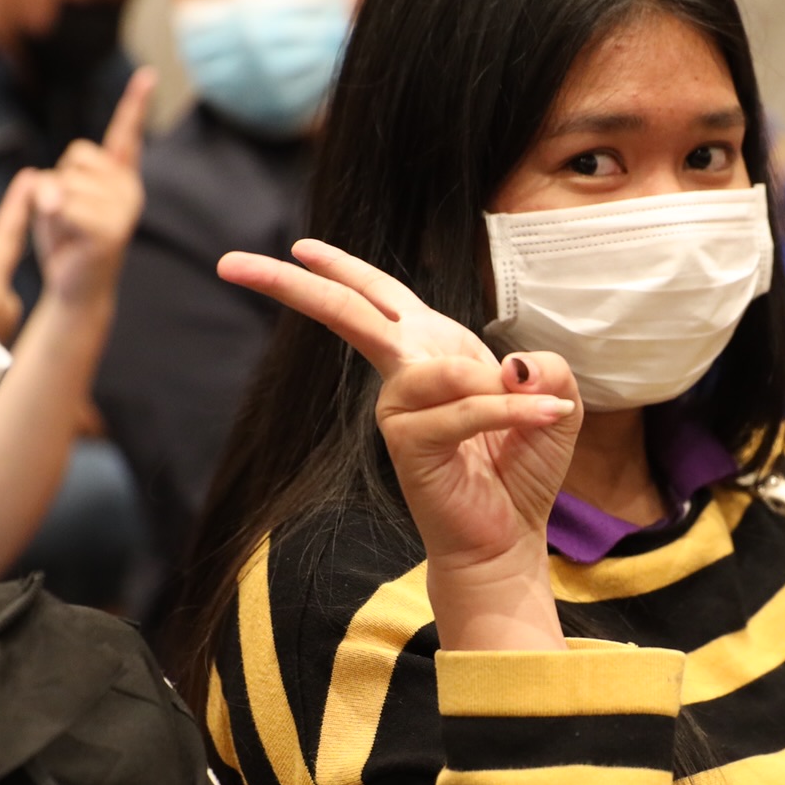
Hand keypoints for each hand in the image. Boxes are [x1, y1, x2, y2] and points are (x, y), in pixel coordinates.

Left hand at [33, 67, 154, 310]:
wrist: (76, 288)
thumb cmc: (66, 241)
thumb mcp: (56, 199)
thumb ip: (53, 182)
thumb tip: (52, 190)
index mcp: (121, 177)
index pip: (126, 134)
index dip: (136, 104)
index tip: (149, 75)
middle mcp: (130, 189)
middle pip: (76, 155)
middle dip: (59, 182)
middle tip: (69, 218)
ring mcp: (124, 210)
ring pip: (67, 181)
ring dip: (53, 206)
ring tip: (69, 232)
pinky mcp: (110, 231)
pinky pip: (66, 205)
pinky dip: (55, 220)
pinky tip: (70, 240)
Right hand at [218, 242, 580, 650]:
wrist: (506, 538)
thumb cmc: (519, 467)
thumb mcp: (554, 402)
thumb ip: (546, 369)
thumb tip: (513, 365)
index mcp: (432, 349)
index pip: (381, 296)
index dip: (342, 267)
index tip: (300, 246)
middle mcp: (406, 372)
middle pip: (349, 311)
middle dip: (295, 285)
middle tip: (230, 263)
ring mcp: (399, 408)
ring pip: (437, 367)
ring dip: (498, 389)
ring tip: (541, 412)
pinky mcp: (408, 443)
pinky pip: (461, 408)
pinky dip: (504, 411)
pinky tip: (537, 418)